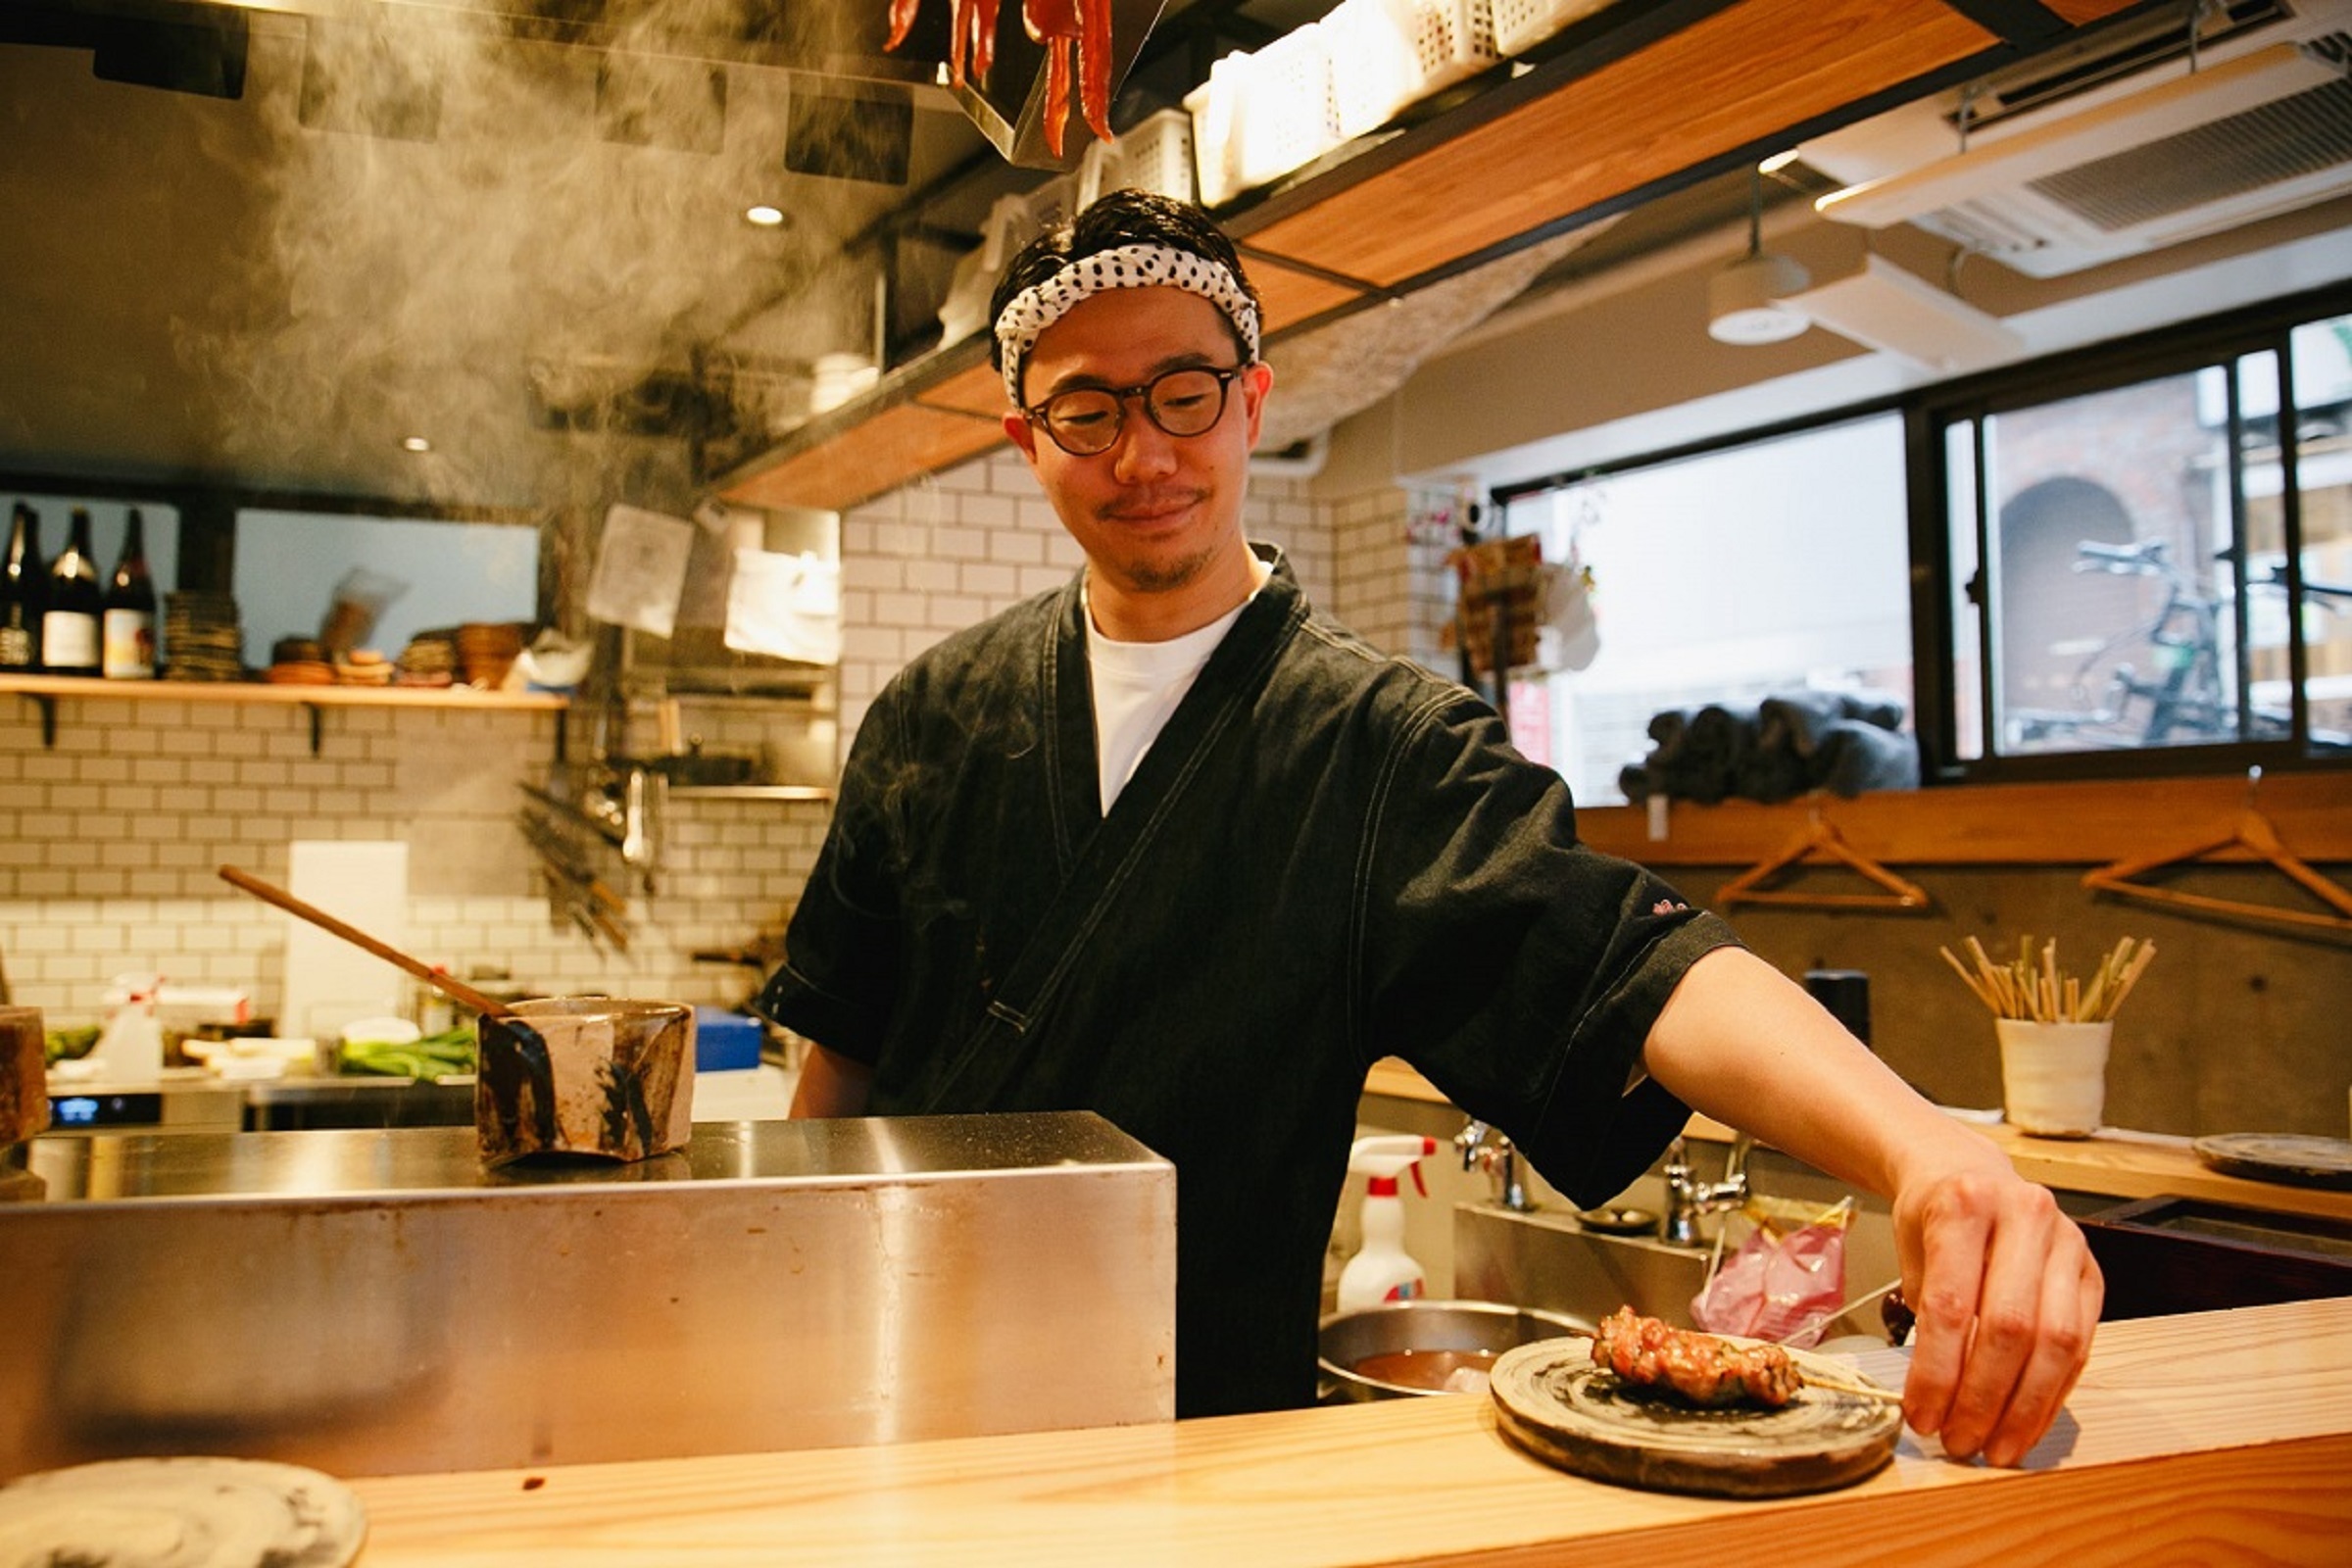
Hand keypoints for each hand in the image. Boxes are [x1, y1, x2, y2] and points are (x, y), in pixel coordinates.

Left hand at [1889, 1148, 2102, 1465]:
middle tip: (1960, 1441)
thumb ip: (1928, 1312)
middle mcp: (2026, 1216)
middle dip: (1983, 1398)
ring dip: (2025, 1407)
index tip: (1922, 1416)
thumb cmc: (1934, 1214)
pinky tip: (2027, 1422)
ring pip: (2057, 1341)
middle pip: (2011, 1327)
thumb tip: (1936, 1399)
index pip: (1953, 1304)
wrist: (1969, 1168)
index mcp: (1967, 1204)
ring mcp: (2068, 1242)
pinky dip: (2053, 1392)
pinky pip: (2081, 1344)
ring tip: (1997, 1447)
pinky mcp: (2093, 1270)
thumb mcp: (1912, 1248)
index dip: (1937, 1370)